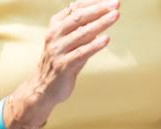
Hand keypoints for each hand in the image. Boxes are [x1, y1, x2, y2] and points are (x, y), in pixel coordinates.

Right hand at [14, 0, 119, 128]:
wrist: (44, 87)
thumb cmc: (62, 63)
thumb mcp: (70, 42)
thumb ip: (82, 30)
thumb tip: (100, 17)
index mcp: (56, 27)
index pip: (74, 9)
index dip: (92, 2)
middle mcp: (55, 35)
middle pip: (78, 18)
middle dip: (99, 9)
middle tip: (116, 3)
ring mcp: (58, 50)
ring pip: (81, 33)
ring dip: (100, 23)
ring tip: (115, 16)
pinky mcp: (64, 65)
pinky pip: (81, 53)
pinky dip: (94, 45)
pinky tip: (106, 39)